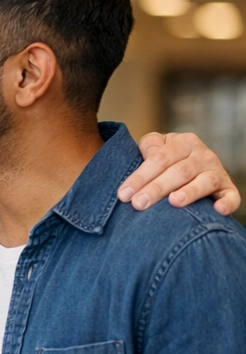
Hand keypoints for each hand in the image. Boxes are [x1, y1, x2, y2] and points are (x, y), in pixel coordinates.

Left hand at [118, 132, 239, 214]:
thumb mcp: (157, 146)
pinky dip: (227, 203)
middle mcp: (203, 155)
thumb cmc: (167, 159)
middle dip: (157, 188)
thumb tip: (148, 155)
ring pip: (204, 182)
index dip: (140, 176)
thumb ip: (149, 146)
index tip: (123, 194)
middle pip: (179, 172)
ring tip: (174, 202)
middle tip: (139, 204)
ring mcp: (217, 172)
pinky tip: (217, 210)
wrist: (195, 164)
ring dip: (190, 192)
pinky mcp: (228, 188)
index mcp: (183, 142)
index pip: (159, 159)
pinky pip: (231, 196)